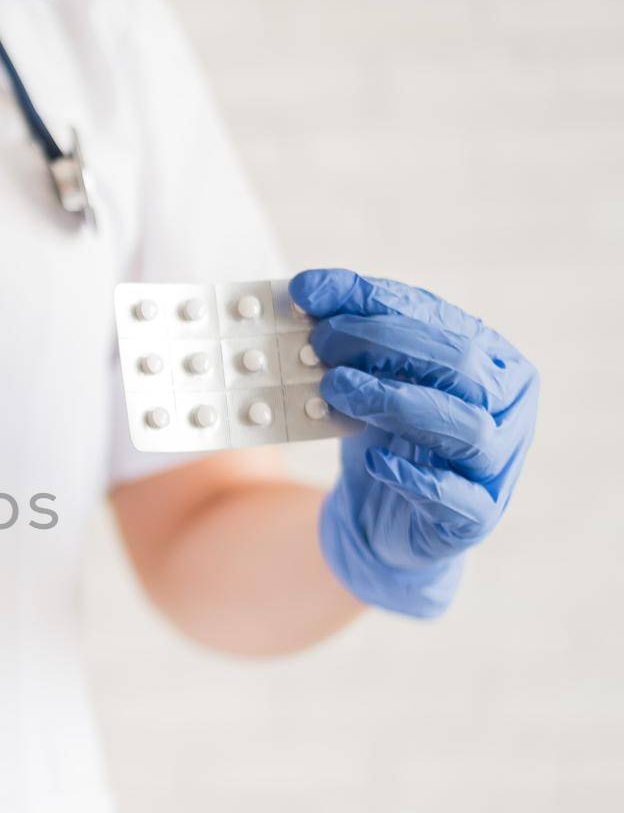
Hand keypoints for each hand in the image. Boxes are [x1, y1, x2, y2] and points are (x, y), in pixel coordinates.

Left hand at [291, 268, 538, 617]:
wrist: (377, 522)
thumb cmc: (379, 438)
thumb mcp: (361, 383)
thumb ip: (344, 340)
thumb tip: (303, 290)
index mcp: (489, 359)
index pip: (434, 316)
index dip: (371, 301)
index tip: (307, 292)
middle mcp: (507, 406)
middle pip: (459, 363)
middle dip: (385, 344)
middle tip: (320, 343)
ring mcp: (498, 463)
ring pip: (468, 425)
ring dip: (397, 401)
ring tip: (335, 388)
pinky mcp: (476, 516)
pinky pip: (456, 496)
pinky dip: (416, 477)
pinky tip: (374, 459)